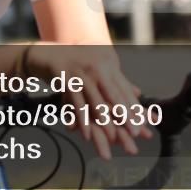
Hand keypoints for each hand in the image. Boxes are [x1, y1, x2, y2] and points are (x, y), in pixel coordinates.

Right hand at [25, 43, 153, 159]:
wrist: (48, 52)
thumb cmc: (77, 60)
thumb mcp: (99, 67)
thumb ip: (117, 81)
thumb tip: (138, 93)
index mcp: (108, 63)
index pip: (124, 88)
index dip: (134, 106)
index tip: (142, 123)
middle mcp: (97, 66)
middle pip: (114, 95)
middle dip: (125, 115)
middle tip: (135, 133)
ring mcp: (81, 72)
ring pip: (96, 100)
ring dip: (105, 121)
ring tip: (113, 137)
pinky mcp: (66, 80)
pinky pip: (76, 103)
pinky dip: (82, 119)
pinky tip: (87, 134)